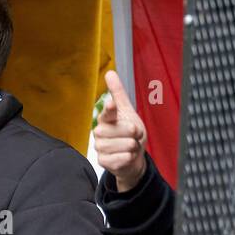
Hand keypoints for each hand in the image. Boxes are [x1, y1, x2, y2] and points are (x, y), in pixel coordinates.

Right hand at [93, 70, 147, 191]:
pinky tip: (126, 156)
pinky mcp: (103, 161)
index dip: (111, 109)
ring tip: (130, 146)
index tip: (112, 105)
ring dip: (133, 147)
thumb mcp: (127, 111)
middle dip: (134, 134)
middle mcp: (99, 132)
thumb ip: (118, 93)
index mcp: (105, 118)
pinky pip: (123, 158)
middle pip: (123, 130)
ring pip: (125, 145)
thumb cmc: (129, 134)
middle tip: (133, 136)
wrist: (132, 158)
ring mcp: (100, 147)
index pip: (107, 112)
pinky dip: (129, 158)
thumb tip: (110, 73)